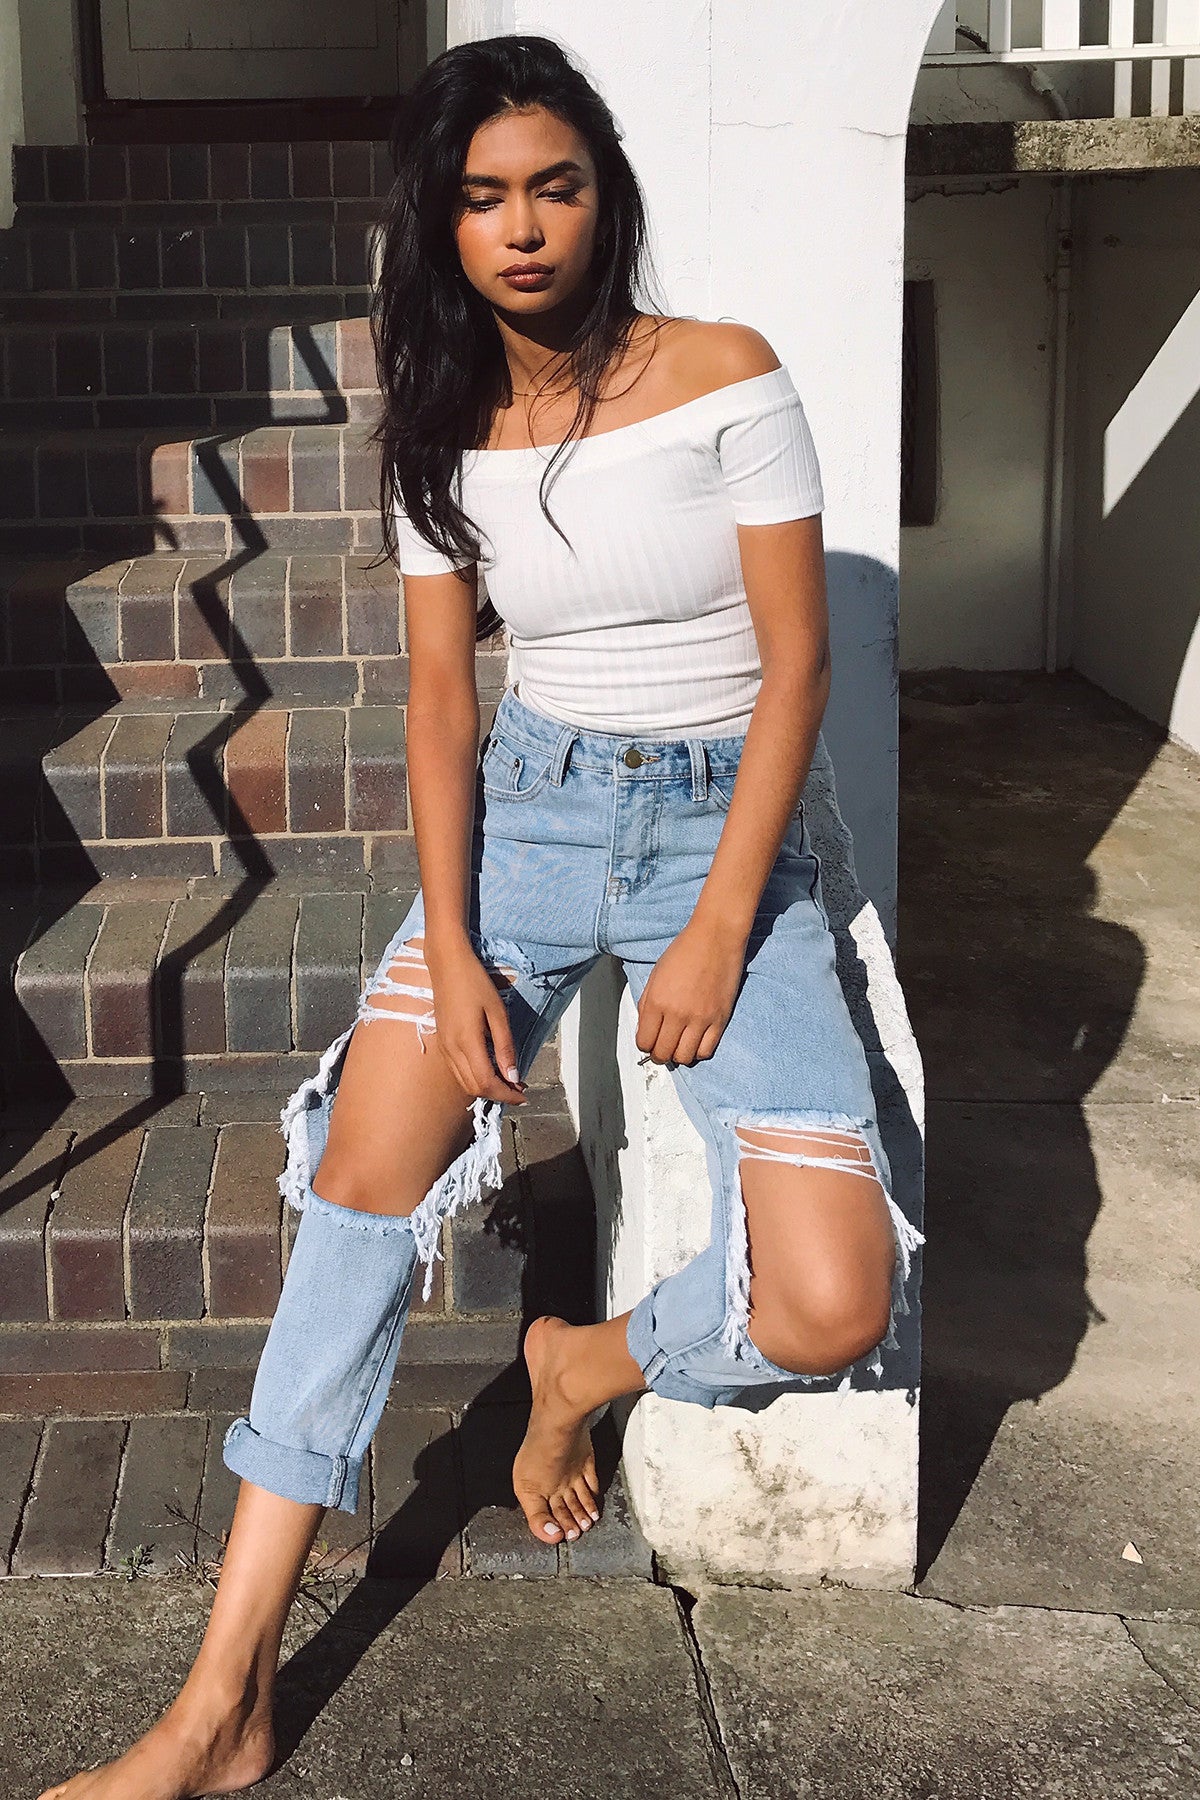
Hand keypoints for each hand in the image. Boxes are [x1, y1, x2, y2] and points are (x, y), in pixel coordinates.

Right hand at [423, 937, 526, 1103]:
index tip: (524, 1095)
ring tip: (509, 1081)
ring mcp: (444, 1048)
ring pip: (465, 1083)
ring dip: (487, 1088)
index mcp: (467, 1042)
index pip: (487, 1082)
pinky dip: (475, 1078)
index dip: (507, 1094)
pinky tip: (491, 1069)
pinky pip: (458, 1072)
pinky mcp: (442, 1043)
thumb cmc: (475, 983)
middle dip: (499, 1094)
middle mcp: (452, 1050)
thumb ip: (505, 1047)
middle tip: (520, 1088)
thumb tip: (514, 1076)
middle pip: (475, 1088)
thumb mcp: (497, 1013)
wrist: (447, 965)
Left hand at [635, 919, 747, 1065]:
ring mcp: (700, 1019)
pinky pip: (706, 1051)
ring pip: (684, 1057)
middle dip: (659, 1054)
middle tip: (661, 1047)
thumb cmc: (685, 950)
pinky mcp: (720, 1019)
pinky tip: (695, 1041)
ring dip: (678, 1055)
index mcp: (656, 1002)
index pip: (644, 1041)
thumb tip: (645, 1029)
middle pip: (662, 1053)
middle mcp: (677, 1014)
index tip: (648, 1041)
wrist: (716, 937)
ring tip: (678, 1044)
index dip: (644, 1044)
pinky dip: (697, 1051)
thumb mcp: (655, 975)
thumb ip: (647, 1004)